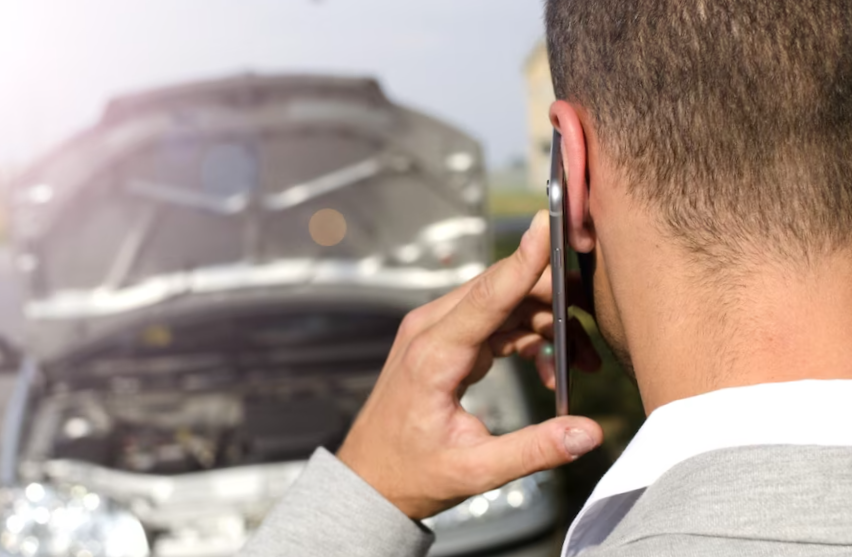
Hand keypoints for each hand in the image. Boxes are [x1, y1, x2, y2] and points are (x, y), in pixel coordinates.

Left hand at [337, 211, 603, 519]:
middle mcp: (432, 330)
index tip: (550, 222)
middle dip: (555, 301)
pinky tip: (549, 371)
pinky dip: (528, 337)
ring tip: (579, 365)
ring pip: (505, 302)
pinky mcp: (446, 339)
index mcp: (434, 354)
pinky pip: (496, 322)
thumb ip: (534, 450)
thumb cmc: (411, 473)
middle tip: (594, 335)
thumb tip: (589, 432)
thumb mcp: (475, 471)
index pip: (488, 294)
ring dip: (546, 324)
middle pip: (504, 289)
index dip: (524, 259)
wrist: (370, 477)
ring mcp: (437, 331)